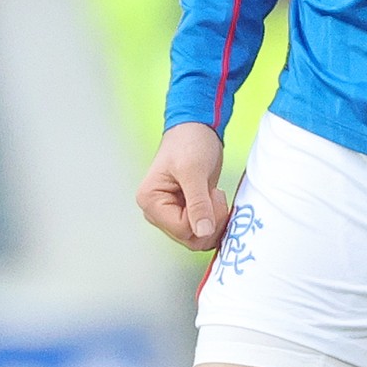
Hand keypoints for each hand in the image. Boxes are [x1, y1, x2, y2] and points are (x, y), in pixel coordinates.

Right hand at [138, 123, 229, 251]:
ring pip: (197, 237)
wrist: (197, 128)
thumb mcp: (194, 171)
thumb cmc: (189, 142)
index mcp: (150, 201)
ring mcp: (171, 213)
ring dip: (213, 220)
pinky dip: (214, 218)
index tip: (213, 195)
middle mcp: (157, 212)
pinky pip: (202, 229)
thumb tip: (203, 232)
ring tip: (213, 194)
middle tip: (216, 196)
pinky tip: (214, 198)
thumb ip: (198, 203)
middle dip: (209, 221)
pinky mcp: (185, 212)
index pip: (181, 230)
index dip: (203, 220)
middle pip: (188, 238)